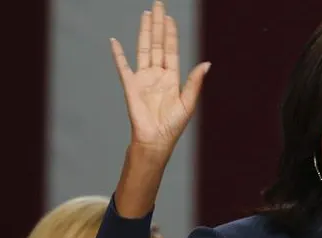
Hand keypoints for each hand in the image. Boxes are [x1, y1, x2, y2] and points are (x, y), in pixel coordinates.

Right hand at [111, 0, 210, 163]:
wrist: (155, 140)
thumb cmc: (172, 126)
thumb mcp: (188, 102)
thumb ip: (195, 82)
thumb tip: (207, 63)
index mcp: (172, 77)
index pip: (171, 49)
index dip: (171, 33)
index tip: (170, 18)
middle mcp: (157, 74)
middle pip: (157, 44)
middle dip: (158, 25)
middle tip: (158, 5)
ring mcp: (143, 78)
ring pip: (143, 49)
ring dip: (144, 32)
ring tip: (146, 14)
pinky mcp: (130, 85)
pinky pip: (122, 66)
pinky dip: (118, 54)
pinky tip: (114, 41)